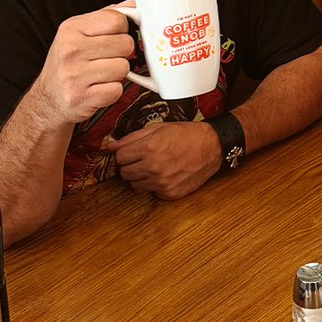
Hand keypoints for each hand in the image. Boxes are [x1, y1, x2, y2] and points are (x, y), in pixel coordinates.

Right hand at [30, 7, 133, 126]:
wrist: (48, 99)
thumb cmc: (68, 63)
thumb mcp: (79, 33)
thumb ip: (107, 16)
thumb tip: (134, 3)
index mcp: (71, 28)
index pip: (117, 19)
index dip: (122, 30)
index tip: (113, 38)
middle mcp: (70, 49)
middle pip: (126, 44)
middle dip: (122, 53)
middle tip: (106, 59)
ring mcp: (74, 75)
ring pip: (124, 67)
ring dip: (118, 73)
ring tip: (101, 74)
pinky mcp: (81, 97)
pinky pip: (117, 90)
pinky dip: (112, 91)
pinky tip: (98, 88)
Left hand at [104, 121, 221, 198]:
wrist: (211, 147)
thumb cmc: (186, 135)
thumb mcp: (158, 128)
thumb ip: (131, 138)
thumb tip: (110, 146)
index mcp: (149, 148)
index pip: (119, 157)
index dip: (125, 153)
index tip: (132, 152)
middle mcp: (154, 167)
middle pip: (125, 173)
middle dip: (131, 165)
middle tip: (144, 158)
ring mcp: (161, 182)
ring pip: (135, 185)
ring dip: (142, 176)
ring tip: (156, 166)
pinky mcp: (169, 193)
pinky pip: (151, 192)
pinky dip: (155, 185)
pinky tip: (166, 174)